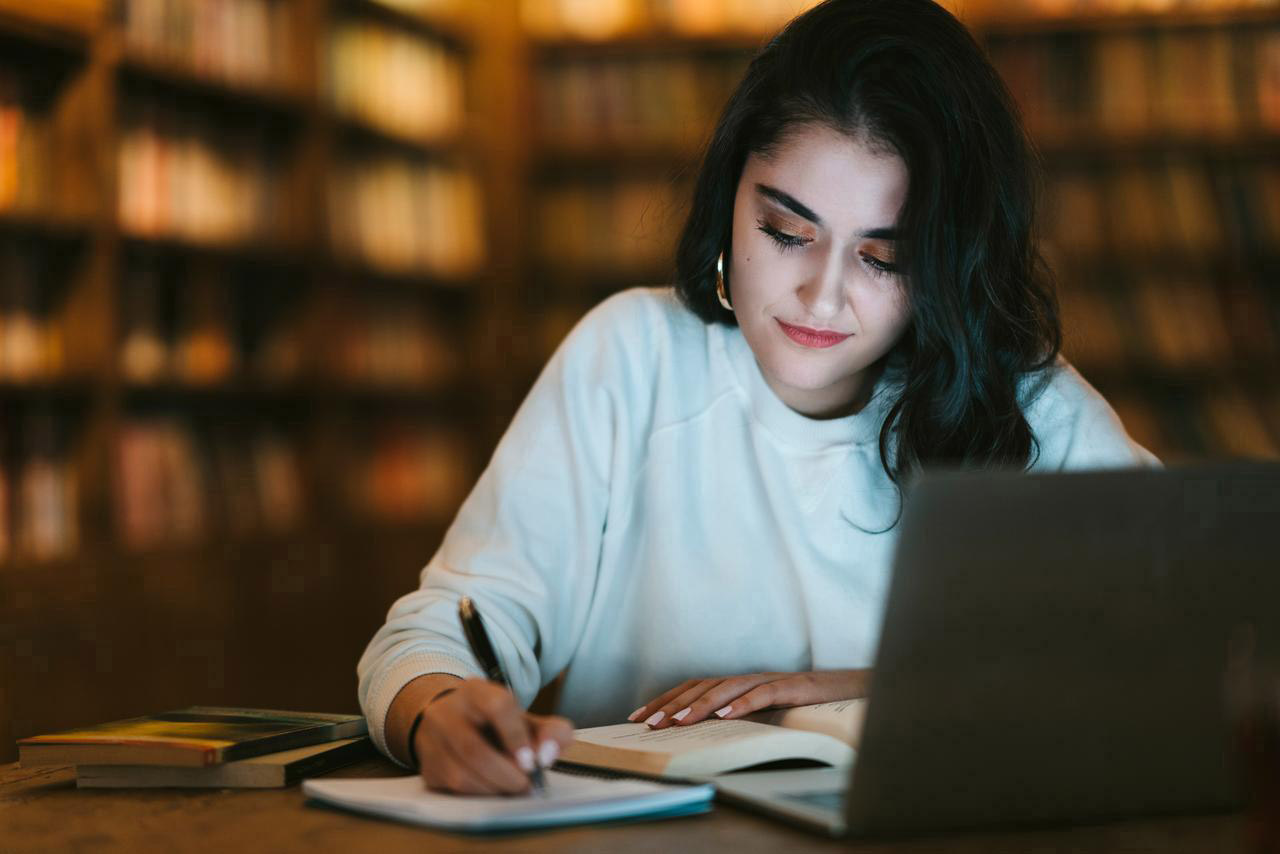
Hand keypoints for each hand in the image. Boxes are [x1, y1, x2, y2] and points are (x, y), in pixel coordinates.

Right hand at [412, 678, 574, 794]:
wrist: (450, 722)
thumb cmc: (495, 724)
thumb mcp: (525, 719)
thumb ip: (550, 732)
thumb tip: (548, 754)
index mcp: (476, 692)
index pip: (497, 706)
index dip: (516, 736)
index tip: (532, 761)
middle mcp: (448, 712)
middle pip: (474, 749)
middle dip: (507, 774)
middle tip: (527, 784)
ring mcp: (433, 741)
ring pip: (461, 775)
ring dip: (494, 788)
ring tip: (513, 787)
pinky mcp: (428, 768)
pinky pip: (453, 789)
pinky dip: (480, 794)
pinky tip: (493, 789)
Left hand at [628, 669, 869, 728]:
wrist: (854, 691)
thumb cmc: (807, 706)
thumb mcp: (766, 715)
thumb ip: (738, 719)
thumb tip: (702, 735)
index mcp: (740, 685)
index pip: (694, 687)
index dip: (666, 699)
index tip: (639, 716)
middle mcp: (750, 678)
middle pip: (703, 686)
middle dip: (672, 704)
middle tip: (648, 723)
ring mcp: (771, 680)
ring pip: (728, 688)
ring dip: (700, 704)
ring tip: (677, 721)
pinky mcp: (794, 687)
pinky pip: (764, 694)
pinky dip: (743, 704)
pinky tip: (725, 716)